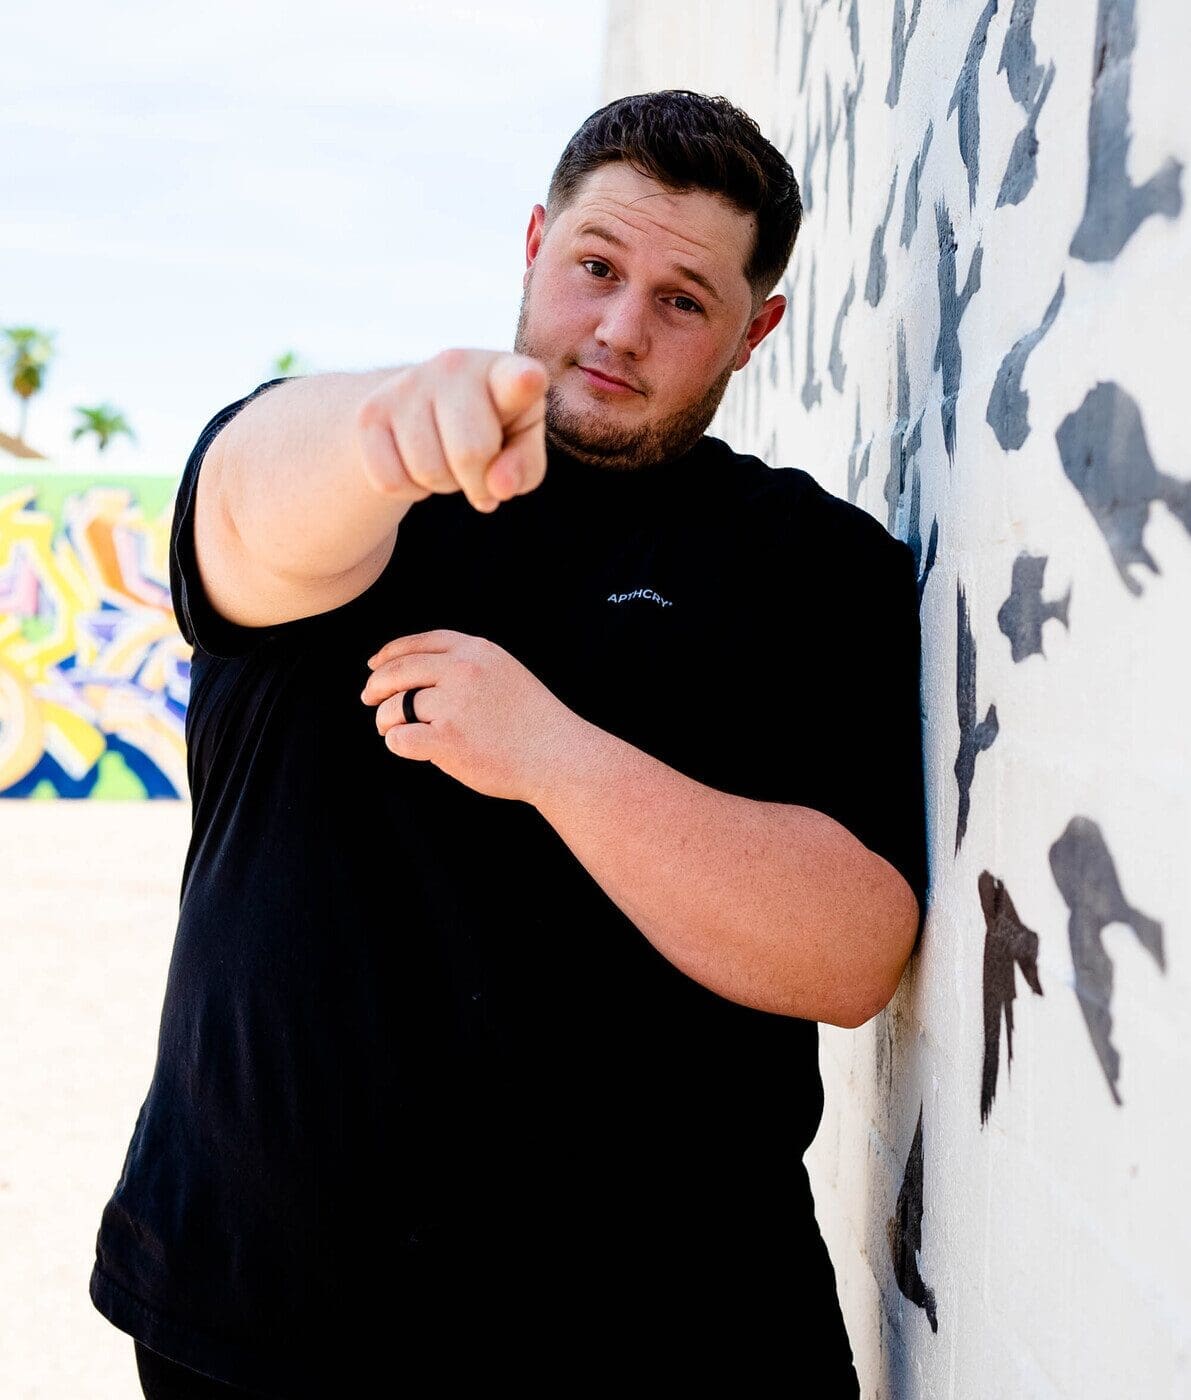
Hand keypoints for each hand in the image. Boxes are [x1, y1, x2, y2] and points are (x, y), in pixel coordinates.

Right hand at [354, 349, 547, 513]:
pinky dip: (408, 489)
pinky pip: (390, 481)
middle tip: (476, 468)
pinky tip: (416, 462)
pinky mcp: (369, 413)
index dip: (523, 382)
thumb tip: (497, 487)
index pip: (515, 379)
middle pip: (470, 454)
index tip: (529, 379)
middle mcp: (454, 366)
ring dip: (442, 484)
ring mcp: (406, 385)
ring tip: (447, 459)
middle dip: (476, 482)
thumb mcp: (520, 448)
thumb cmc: (490, 431)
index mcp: (504, 372)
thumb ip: (523, 469)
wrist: (425, 411)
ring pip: (427, 471)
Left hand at [359, 628, 585, 802]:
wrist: (560, 756)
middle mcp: (463, 672)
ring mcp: (454, 705)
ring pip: (395, 707)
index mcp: (476, 652)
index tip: (375, 664)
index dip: (391, 652)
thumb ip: (468, 667)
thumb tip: (418, 676)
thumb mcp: (505, 674)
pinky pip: (400, 738)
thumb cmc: (535, 724)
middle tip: (367, 698)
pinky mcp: (449, 740)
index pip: (421, 643)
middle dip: (376, 685)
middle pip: (399, 671)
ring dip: (385, 719)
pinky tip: (406, 746)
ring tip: (390, 729)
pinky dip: (396, 743)